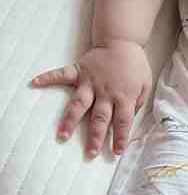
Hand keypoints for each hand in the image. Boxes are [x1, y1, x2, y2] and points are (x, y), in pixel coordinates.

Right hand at [30, 41, 151, 158]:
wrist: (122, 40)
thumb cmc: (135, 65)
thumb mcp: (145, 84)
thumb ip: (138, 102)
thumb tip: (130, 117)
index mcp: (123, 96)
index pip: (123, 121)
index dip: (120, 137)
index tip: (115, 152)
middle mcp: (105, 92)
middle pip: (100, 118)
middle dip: (95, 137)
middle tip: (89, 154)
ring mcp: (90, 82)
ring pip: (79, 104)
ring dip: (70, 121)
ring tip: (62, 135)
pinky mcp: (79, 70)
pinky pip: (62, 74)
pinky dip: (48, 78)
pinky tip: (35, 83)